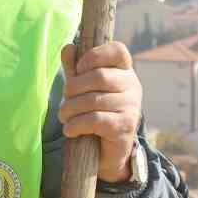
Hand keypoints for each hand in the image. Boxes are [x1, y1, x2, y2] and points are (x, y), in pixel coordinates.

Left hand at [58, 41, 141, 183]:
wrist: (107, 149)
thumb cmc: (94, 111)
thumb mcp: (82, 87)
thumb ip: (75, 68)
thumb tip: (69, 47)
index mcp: (123, 71)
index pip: (118, 50)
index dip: (95, 55)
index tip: (79, 68)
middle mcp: (132, 85)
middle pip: (99, 76)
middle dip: (73, 89)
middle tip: (66, 101)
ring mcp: (132, 106)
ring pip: (93, 100)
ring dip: (70, 110)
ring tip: (65, 117)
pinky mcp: (125, 126)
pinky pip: (95, 120)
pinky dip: (76, 125)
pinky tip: (70, 130)